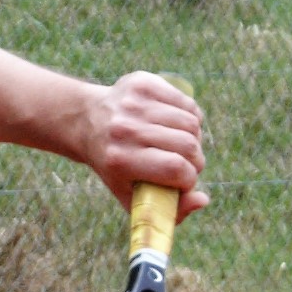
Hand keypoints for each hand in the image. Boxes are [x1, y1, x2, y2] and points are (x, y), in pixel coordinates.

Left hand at [85, 71, 207, 215]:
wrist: (87, 122)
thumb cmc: (117, 166)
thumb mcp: (133, 196)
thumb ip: (170, 210)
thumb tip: (204, 200)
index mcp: (119, 160)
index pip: (175, 168)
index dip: (190, 179)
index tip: (185, 182)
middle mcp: (124, 129)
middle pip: (188, 144)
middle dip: (196, 160)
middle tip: (188, 164)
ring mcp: (134, 103)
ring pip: (191, 122)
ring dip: (195, 138)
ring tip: (183, 145)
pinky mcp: (143, 82)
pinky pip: (187, 102)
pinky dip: (190, 116)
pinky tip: (178, 124)